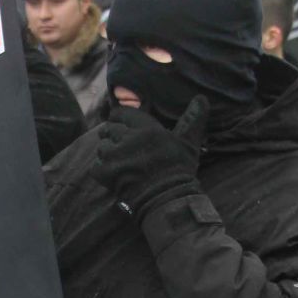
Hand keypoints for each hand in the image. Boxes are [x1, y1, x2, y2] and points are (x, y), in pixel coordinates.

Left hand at [94, 95, 210, 217]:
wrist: (167, 199)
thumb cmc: (179, 170)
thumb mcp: (188, 143)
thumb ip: (192, 119)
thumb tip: (202, 98)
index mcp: (145, 128)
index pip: (121, 113)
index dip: (119, 118)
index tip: (122, 124)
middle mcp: (127, 138)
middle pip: (109, 129)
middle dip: (113, 136)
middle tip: (122, 146)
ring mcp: (114, 155)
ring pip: (102, 147)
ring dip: (108, 153)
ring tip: (120, 161)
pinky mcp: (105, 173)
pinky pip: (95, 166)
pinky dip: (102, 170)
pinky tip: (114, 175)